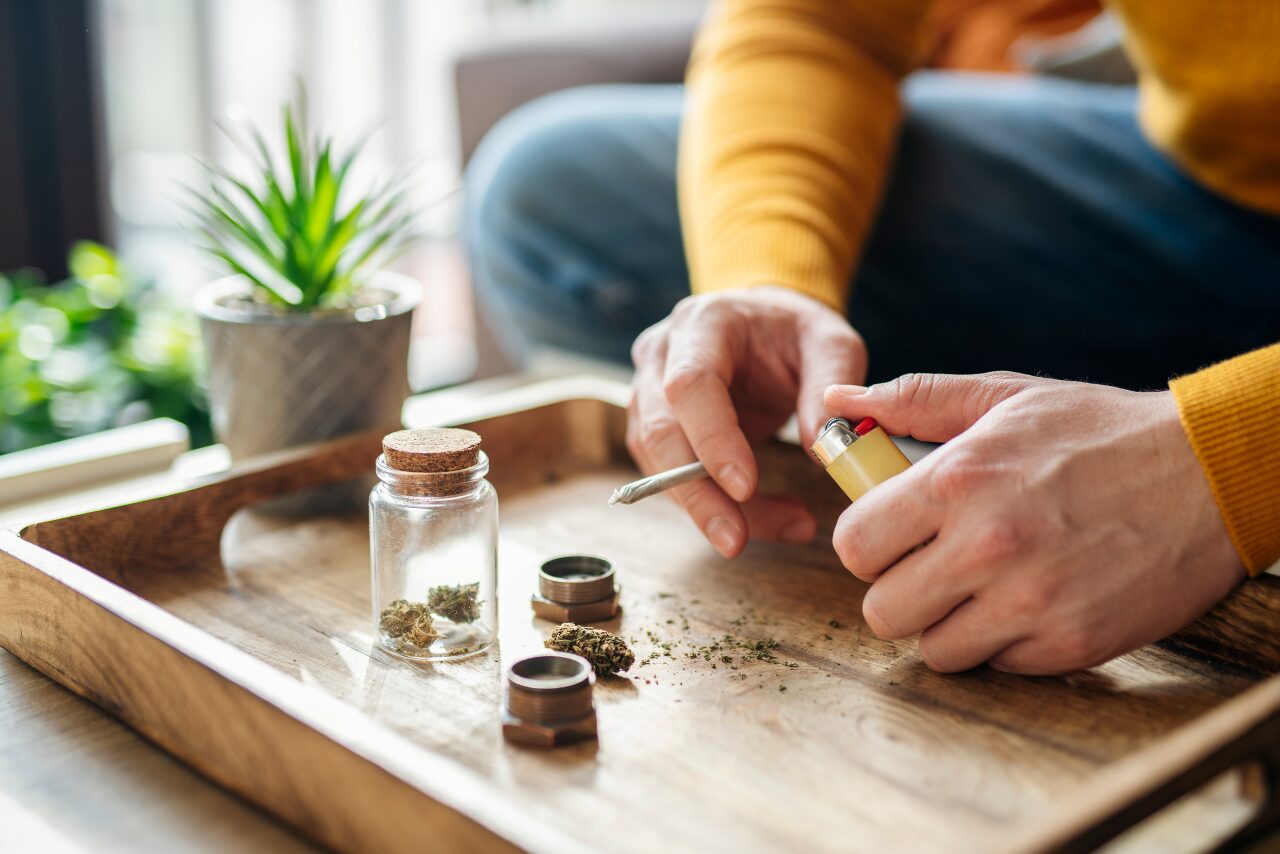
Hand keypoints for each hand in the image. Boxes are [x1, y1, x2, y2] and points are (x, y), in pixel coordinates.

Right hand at [628, 286, 865, 556]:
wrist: (764, 323)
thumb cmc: (795, 331)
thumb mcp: (831, 343)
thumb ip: (830, 385)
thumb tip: (819, 450)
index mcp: (703, 324)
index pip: (690, 386)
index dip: (712, 439)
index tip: (745, 487)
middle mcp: (661, 355)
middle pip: (658, 432)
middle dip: (697, 495)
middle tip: (737, 540)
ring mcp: (647, 391)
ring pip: (659, 464)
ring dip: (711, 508)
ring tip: (786, 524)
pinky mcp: (651, 426)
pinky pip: (670, 477)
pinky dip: (714, 505)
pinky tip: (763, 517)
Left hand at [825, 372, 1244, 674]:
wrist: (1211, 474)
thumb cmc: (1098, 430)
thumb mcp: (1004, 397)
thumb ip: (912, 400)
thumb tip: (835, 399)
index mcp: (957, 481)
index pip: (853, 546)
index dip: (866, 544)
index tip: (893, 536)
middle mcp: (987, 546)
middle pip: (882, 612)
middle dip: (899, 591)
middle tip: (933, 567)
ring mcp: (1031, 602)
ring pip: (934, 651)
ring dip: (948, 625)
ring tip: (983, 587)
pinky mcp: (1072, 645)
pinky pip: (998, 666)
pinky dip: (1005, 643)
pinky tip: (1033, 600)